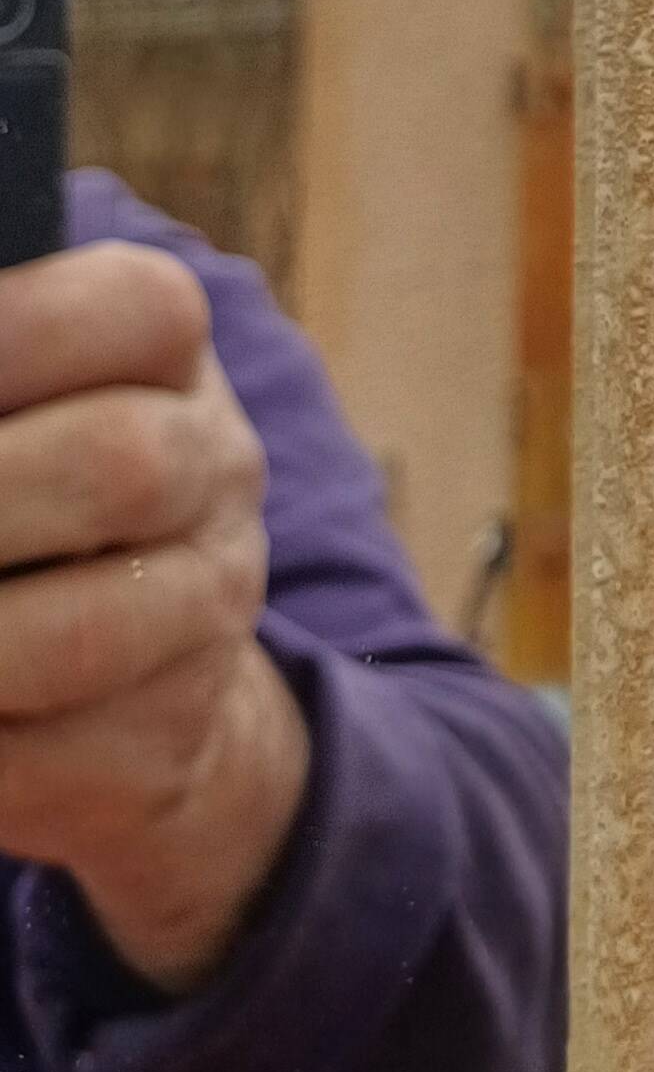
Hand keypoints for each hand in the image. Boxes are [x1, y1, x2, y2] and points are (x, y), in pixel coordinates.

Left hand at [0, 242, 309, 995]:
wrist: (129, 684)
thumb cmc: (12, 491)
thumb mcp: (8, 396)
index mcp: (169, 363)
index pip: (142, 310)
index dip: (18, 327)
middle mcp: (216, 478)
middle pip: (119, 467)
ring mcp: (205, 621)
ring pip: (84, 633)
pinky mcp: (157, 748)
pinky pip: (37, 761)